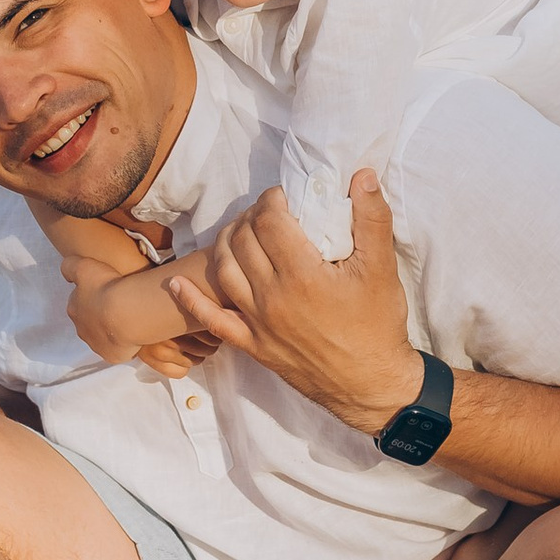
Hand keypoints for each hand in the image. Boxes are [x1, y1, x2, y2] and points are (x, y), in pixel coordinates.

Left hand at [161, 169, 423, 437]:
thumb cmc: (378, 325)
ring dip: (226, 243)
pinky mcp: (252, 345)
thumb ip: (372, 217)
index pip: (269, 221)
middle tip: (268, 212)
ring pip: (224, 270)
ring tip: (242, 231)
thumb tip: (362, 174)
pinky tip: (176, 283)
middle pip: (243, 240)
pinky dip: (191, 300)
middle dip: (251, 216)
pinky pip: (212, 320)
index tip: (285, 196)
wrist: (371, 385)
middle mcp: (272, 297)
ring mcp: (258, 323)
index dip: (272, 200)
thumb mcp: (383, 268)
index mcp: (302, 275)